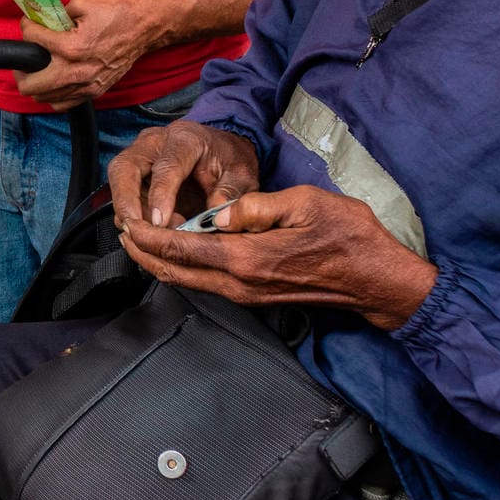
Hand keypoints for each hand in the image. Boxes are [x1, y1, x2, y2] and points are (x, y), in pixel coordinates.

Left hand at [16, 0, 172, 109]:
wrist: (142, 30)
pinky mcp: (93, 92)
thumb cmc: (116, 15)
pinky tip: (53, 81)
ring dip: (35, 83)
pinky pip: (62, 103)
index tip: (29, 24)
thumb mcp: (83, 3)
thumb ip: (57, 12)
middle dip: (21, 69)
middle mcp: (75, 70)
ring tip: (37, 70)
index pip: (32, 40)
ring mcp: (84, 85)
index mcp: (70, 46)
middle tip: (25, 58)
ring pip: (43, 97)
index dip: (27, 27)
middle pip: (29, 84)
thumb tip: (41, 18)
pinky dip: (52, 95)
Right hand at [108, 120, 258, 228]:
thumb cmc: (229, 160)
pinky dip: (130, 215)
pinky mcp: (134, 172)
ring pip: (118, 181)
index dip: (161, 196)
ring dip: (127, 211)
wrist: (220, 152)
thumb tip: (215, 216)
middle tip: (136, 230)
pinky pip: (122, 194)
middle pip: (125, 168)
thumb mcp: (242, 174)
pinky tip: (147, 231)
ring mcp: (140, 155)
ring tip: (149, 235)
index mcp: (185, 138)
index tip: (161, 222)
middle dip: (126, 202)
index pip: (166, 166)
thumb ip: (231, 193)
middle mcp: (155, 142)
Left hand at [117, 186, 438, 330]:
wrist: (376, 279)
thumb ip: (256, 207)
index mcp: (248, 258)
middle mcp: (240, 283)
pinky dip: (184, 267)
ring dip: (161, 261)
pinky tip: (178, 251)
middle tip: (123, 231)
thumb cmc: (348, 236)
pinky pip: (206, 282)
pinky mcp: (254, 296)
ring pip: (189, 280)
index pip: (184, 248)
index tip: (127, 223)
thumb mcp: (305, 204)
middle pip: (176, 272)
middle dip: (144, 252)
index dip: (150, 236)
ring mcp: (247, 294)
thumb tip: (219, 212)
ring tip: (141, 240)